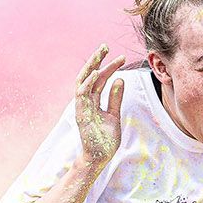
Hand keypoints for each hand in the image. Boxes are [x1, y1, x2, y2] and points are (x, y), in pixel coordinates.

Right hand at [74, 45, 126, 165]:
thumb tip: (120, 80)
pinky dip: (88, 83)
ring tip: (101, 53)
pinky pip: (82, 95)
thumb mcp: (114, 115)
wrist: (99, 157)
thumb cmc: (105, 139)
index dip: (108, 67)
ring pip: (83, 81)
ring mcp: (82, 107)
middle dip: (96, 60)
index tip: (121, 57)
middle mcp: (85, 101)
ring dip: (92, 66)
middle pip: (89, 75)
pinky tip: (97, 72)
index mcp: (93, 101)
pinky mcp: (81, 114)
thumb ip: (116, 98)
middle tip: (105, 45)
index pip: (99, 79)